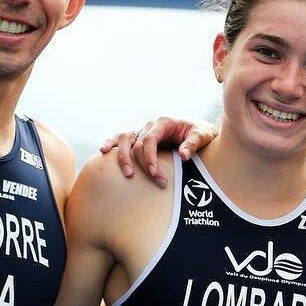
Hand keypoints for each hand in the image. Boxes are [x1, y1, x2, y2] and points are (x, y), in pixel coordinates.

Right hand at [100, 117, 218, 187]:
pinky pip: (122, 138)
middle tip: (157, 182)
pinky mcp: (139, 138)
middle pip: (137, 144)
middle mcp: (150, 125)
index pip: (150, 140)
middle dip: (144, 165)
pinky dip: (111, 143)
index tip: (154, 173)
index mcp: (164, 122)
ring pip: (124, 139)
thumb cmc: (201, 132)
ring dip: (122, 157)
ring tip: (127, 174)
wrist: (200, 130)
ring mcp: (143, 131)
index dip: (150, 157)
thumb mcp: (203, 135)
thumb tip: (183, 155)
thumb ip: (193, 144)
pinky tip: (103, 151)